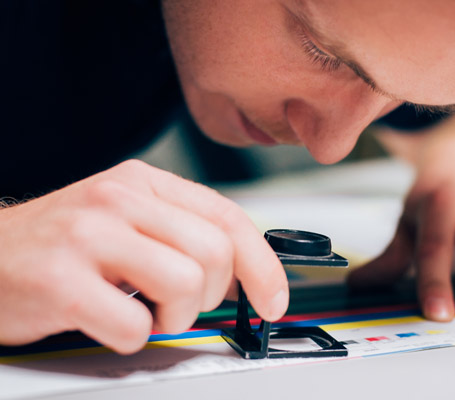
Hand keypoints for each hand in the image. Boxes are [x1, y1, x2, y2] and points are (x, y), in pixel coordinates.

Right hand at [0, 160, 287, 352]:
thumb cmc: (61, 245)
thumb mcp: (126, 219)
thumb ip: (182, 234)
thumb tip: (243, 272)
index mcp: (142, 183)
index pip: (227, 216)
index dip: (262, 263)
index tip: (273, 298)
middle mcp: (118, 199)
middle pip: (214, 253)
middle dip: (210, 295)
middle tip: (181, 305)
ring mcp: (88, 235)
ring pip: (185, 283)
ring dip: (175, 317)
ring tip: (145, 313)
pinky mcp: (60, 279)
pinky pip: (134, 324)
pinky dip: (132, 337)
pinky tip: (111, 322)